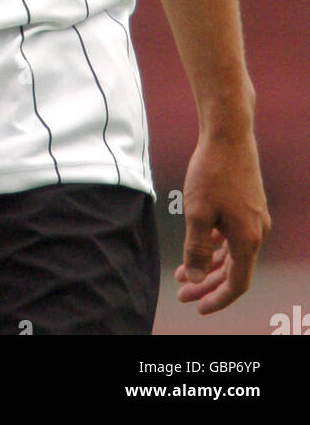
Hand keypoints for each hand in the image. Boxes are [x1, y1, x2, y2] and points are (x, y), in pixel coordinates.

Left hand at [176, 130, 270, 312]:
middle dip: (207, 284)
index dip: (217, 299)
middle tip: (182, 292)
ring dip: (209, 264)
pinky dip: (216, 245)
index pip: (236, 284)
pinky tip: (198, 244)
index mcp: (248, 239)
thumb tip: (193, 278)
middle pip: (233, 270)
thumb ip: (195, 249)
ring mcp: (254, 217)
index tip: (197, 306)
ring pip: (232, 252)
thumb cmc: (211, 172)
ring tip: (182, 272)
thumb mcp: (197, 213)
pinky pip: (233, 235)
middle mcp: (257, 231)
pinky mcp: (248, 204)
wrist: (228, 134)